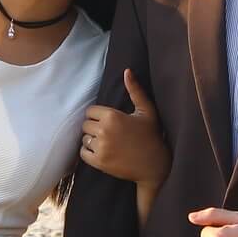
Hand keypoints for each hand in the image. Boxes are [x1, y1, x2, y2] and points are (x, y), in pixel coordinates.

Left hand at [80, 70, 168, 184]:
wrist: (155, 165)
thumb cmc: (151, 136)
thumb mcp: (146, 111)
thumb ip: (135, 90)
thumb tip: (127, 71)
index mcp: (112, 116)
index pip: (90, 111)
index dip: (98, 115)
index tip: (107, 121)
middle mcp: (104, 131)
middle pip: (86, 124)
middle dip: (94, 127)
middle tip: (107, 132)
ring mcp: (101, 148)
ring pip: (84, 139)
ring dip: (92, 140)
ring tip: (105, 142)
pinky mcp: (99, 162)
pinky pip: (83, 153)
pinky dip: (88, 152)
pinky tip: (100, 151)